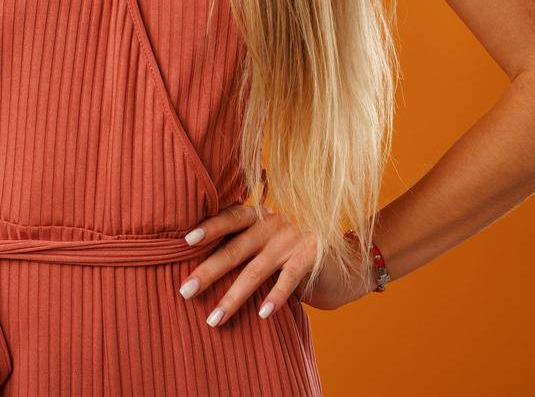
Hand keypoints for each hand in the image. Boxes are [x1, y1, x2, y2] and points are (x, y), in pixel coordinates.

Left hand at [175, 202, 370, 324]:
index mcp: (260, 217)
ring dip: (233, 297)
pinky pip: (288, 280)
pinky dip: (275, 297)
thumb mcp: (271, 242)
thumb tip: (204, 267)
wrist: (349, 259)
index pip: (230, 218)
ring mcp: (291, 241)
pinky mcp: (311, 258)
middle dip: (207, 271)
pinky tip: (262, 314)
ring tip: (214, 318)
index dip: (209, 227)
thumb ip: (246, 245)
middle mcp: (273, 224)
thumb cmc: (298, 252)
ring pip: (255, 270)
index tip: (186, 241)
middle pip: (234, 249)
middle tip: (184, 291)